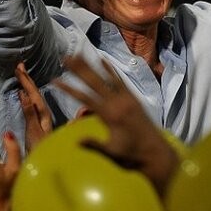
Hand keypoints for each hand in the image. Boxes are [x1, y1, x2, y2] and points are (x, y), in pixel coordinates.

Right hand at [15, 62, 52, 152]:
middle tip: (19, 66)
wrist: (48, 166)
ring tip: (21, 74)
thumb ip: (30, 114)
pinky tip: (23, 95)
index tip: (19, 69)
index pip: (34, 94)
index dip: (26, 81)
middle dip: (27, 79)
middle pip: (36, 94)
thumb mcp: (33, 133)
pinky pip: (34, 106)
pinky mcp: (40, 126)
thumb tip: (24, 95)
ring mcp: (43, 121)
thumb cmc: (41, 152)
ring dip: (29, 86)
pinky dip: (28, 97)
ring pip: (36, 98)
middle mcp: (44, 116)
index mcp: (43, 115)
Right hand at [55, 55, 179, 196]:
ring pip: (106, 77)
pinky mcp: (133, 98)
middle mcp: (118, 103)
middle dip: (79, 69)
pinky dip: (111, 70)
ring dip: (92, 65)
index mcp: (110, 116)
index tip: (54, 80)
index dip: (69, 88)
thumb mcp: (112, 153)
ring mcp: (127, 98)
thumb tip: (76, 141)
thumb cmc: (132, 156)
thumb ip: (94, 145)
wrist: (156, 153)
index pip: (85, 98)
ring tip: (79, 54)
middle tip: (65, 57)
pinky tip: (103, 60)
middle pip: (94, 82)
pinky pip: (120, 80)